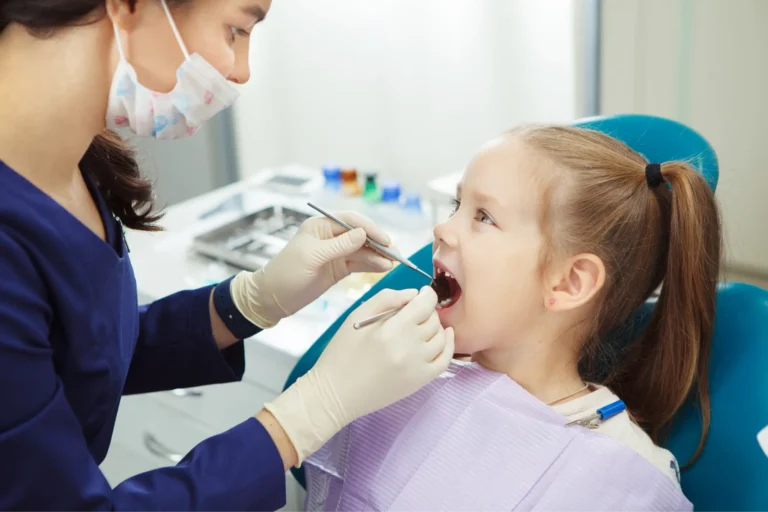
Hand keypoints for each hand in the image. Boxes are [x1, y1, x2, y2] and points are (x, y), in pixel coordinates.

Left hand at [230, 211, 394, 327]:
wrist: (272, 298)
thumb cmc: (285, 273)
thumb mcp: (312, 257)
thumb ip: (339, 245)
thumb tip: (363, 233)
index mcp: (321, 226)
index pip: (352, 221)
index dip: (371, 229)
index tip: (385, 240)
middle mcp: (331, 236)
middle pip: (361, 236)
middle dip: (379, 244)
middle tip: (396, 253)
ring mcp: (335, 253)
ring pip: (363, 251)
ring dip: (378, 256)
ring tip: (394, 263)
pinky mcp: (338, 268)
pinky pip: (359, 264)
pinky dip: (372, 265)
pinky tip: (384, 268)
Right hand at [263, 286, 454, 463]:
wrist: (336, 393)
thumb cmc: (342, 353)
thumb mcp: (357, 316)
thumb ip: (386, 299)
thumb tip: (413, 293)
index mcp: (391, 329)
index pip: (424, 304)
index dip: (427, 294)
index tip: (424, 292)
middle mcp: (408, 347)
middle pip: (432, 320)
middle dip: (427, 311)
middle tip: (415, 312)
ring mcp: (417, 366)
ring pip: (441, 338)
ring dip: (436, 327)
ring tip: (423, 325)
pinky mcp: (420, 381)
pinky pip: (445, 361)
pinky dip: (448, 346)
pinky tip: (444, 337)